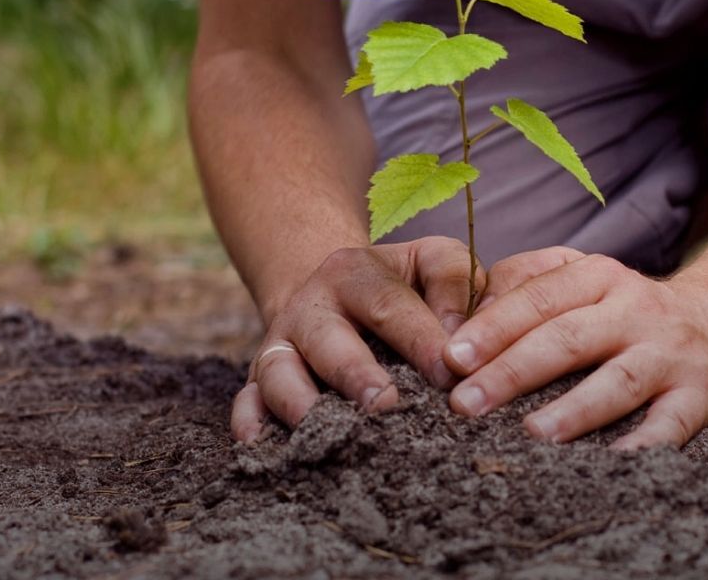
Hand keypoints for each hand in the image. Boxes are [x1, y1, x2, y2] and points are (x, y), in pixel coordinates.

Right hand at [231, 236, 484, 441]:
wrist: (334, 291)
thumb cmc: (401, 285)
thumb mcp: (429, 261)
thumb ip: (454, 285)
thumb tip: (461, 342)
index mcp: (355, 272)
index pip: (389, 304)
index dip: (420, 340)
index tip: (450, 375)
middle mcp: (311, 306)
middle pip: (328, 340)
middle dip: (357, 375)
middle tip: (387, 405)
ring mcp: (280, 344)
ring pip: (279, 373)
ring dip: (303, 404)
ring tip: (335, 435)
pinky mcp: (259, 378)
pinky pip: (245, 401)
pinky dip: (250, 423)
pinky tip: (263, 446)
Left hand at [441, 247, 707, 449]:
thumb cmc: (628, 308)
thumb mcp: (585, 278)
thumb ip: (528, 285)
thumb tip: (464, 316)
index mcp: (598, 276)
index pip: (538, 299)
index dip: (492, 327)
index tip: (451, 358)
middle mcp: (635, 309)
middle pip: (568, 338)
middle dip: (512, 371)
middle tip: (465, 403)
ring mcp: (670, 353)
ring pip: (618, 381)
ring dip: (573, 409)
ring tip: (530, 434)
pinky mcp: (701, 396)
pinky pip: (670, 425)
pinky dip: (642, 446)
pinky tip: (609, 466)